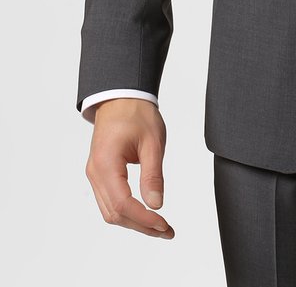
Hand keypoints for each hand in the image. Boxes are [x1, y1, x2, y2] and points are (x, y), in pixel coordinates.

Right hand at [85, 98, 174, 238]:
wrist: (121, 97)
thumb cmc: (136, 113)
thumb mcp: (152, 141)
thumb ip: (153, 175)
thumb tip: (156, 205)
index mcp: (106, 163)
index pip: (122, 203)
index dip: (143, 219)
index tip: (164, 225)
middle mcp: (95, 172)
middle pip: (114, 213)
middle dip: (141, 226)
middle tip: (167, 231)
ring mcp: (95, 174)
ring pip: (110, 211)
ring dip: (134, 222)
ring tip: (159, 227)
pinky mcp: (100, 174)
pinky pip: (110, 201)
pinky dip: (127, 211)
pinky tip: (145, 214)